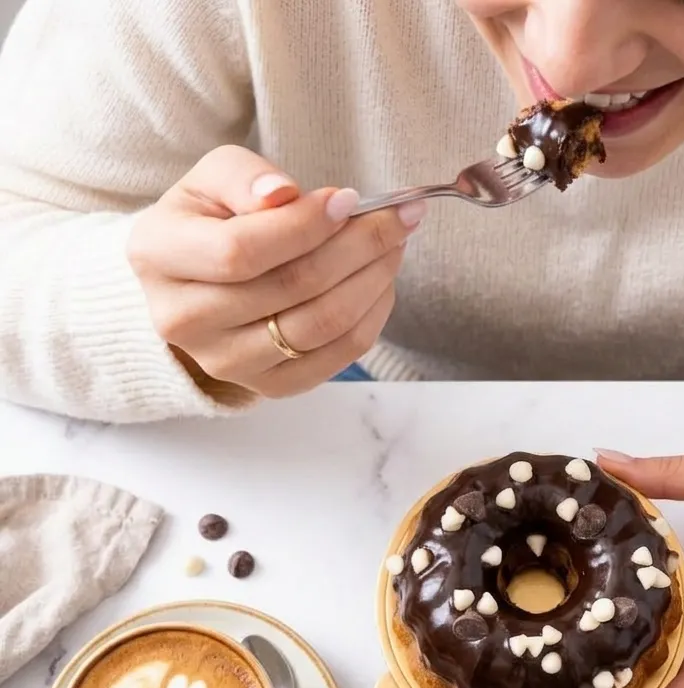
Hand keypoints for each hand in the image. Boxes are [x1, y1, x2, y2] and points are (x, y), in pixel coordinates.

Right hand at [127, 145, 424, 396]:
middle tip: (397, 217)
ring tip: (394, 245)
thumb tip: (285, 194)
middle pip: (291, 289)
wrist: (196, 283)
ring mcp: (226, 362)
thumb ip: (244, 177)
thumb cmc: (209, 222)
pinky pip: (337, 356)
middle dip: (358, 247)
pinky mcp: (268, 386)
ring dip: (372, 280)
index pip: (240, 251)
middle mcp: (184, 320)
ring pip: (320, 326)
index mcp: (157, 257)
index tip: (350, 199)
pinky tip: (381, 283)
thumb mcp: (211, 179)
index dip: (304, 226)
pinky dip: (371, 316)